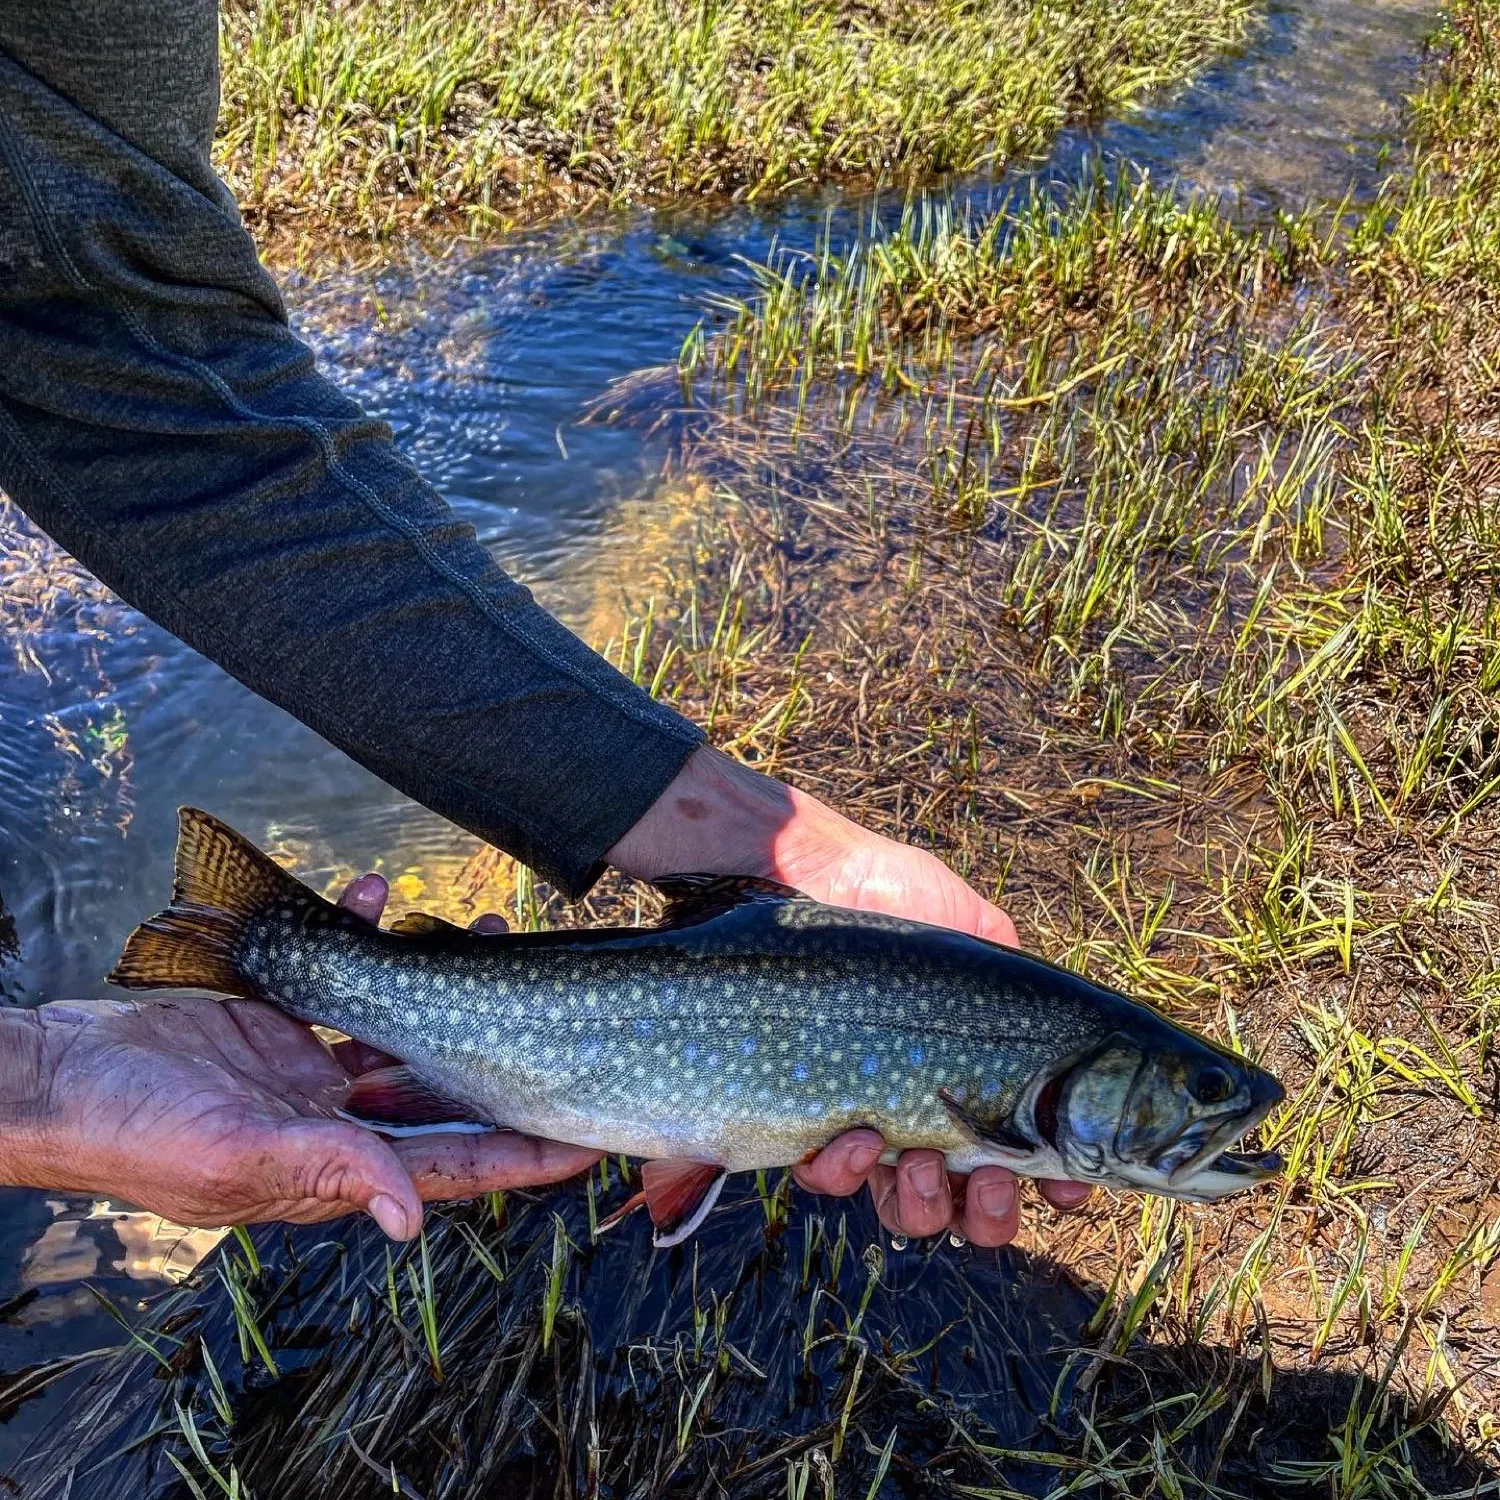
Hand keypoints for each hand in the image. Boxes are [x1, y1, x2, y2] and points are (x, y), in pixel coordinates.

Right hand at [0, 882, 597, 1241]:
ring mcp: (306, 1072)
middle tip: (548, 995)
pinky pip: (338, 979)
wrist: (54, 1076)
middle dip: (497, 1046)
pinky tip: (373, 897)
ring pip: (399, 1024)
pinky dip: (358, 938)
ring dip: (437, 978)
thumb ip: (326, 1171)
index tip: (590, 1142)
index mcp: (332, 1167)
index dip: (521, 1156)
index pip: (450, 1165)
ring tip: (473, 926)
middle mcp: (332, 1121)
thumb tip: (410, 1220)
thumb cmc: (132, 1131)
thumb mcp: (232, 1156)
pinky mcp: (277, 1024)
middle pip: (439, 1088)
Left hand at [609, 746, 1092, 1244]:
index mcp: (973, 1070)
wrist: (799, 874)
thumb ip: (1018, 973)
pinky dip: (846, 1171)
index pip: (1025, 1149)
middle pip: (969, 1203)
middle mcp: (923, 1105)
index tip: (1068, 1189)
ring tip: (923, 1164)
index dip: (1053, 1184)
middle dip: (989, 1213)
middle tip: (989, 1183)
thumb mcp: (971, 924)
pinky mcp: (801, 1114)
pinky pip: (827, 1175)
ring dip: (925, 1204)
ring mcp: (863, 1116)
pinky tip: (857, 1135)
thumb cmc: (889, 890)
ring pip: (905, 1207)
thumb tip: (1066, 1036)